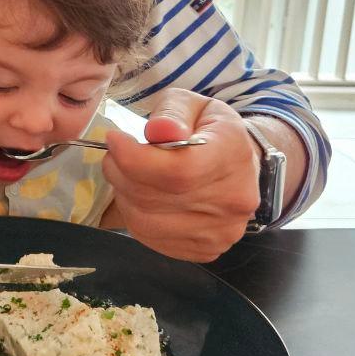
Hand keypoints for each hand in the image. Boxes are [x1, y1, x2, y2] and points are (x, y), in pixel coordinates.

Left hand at [100, 89, 258, 261]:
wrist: (240, 164)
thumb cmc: (210, 130)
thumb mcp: (192, 105)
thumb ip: (172, 113)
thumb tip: (159, 130)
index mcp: (233, 155)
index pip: (179, 171)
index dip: (135, 159)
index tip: (114, 140)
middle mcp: (233, 200)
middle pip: (157, 198)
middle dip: (121, 173)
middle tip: (113, 155)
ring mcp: (221, 232)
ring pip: (147, 222)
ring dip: (123, 196)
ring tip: (125, 174)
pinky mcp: (206, 250)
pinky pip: (151, 239)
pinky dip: (134, 216)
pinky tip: (139, 196)